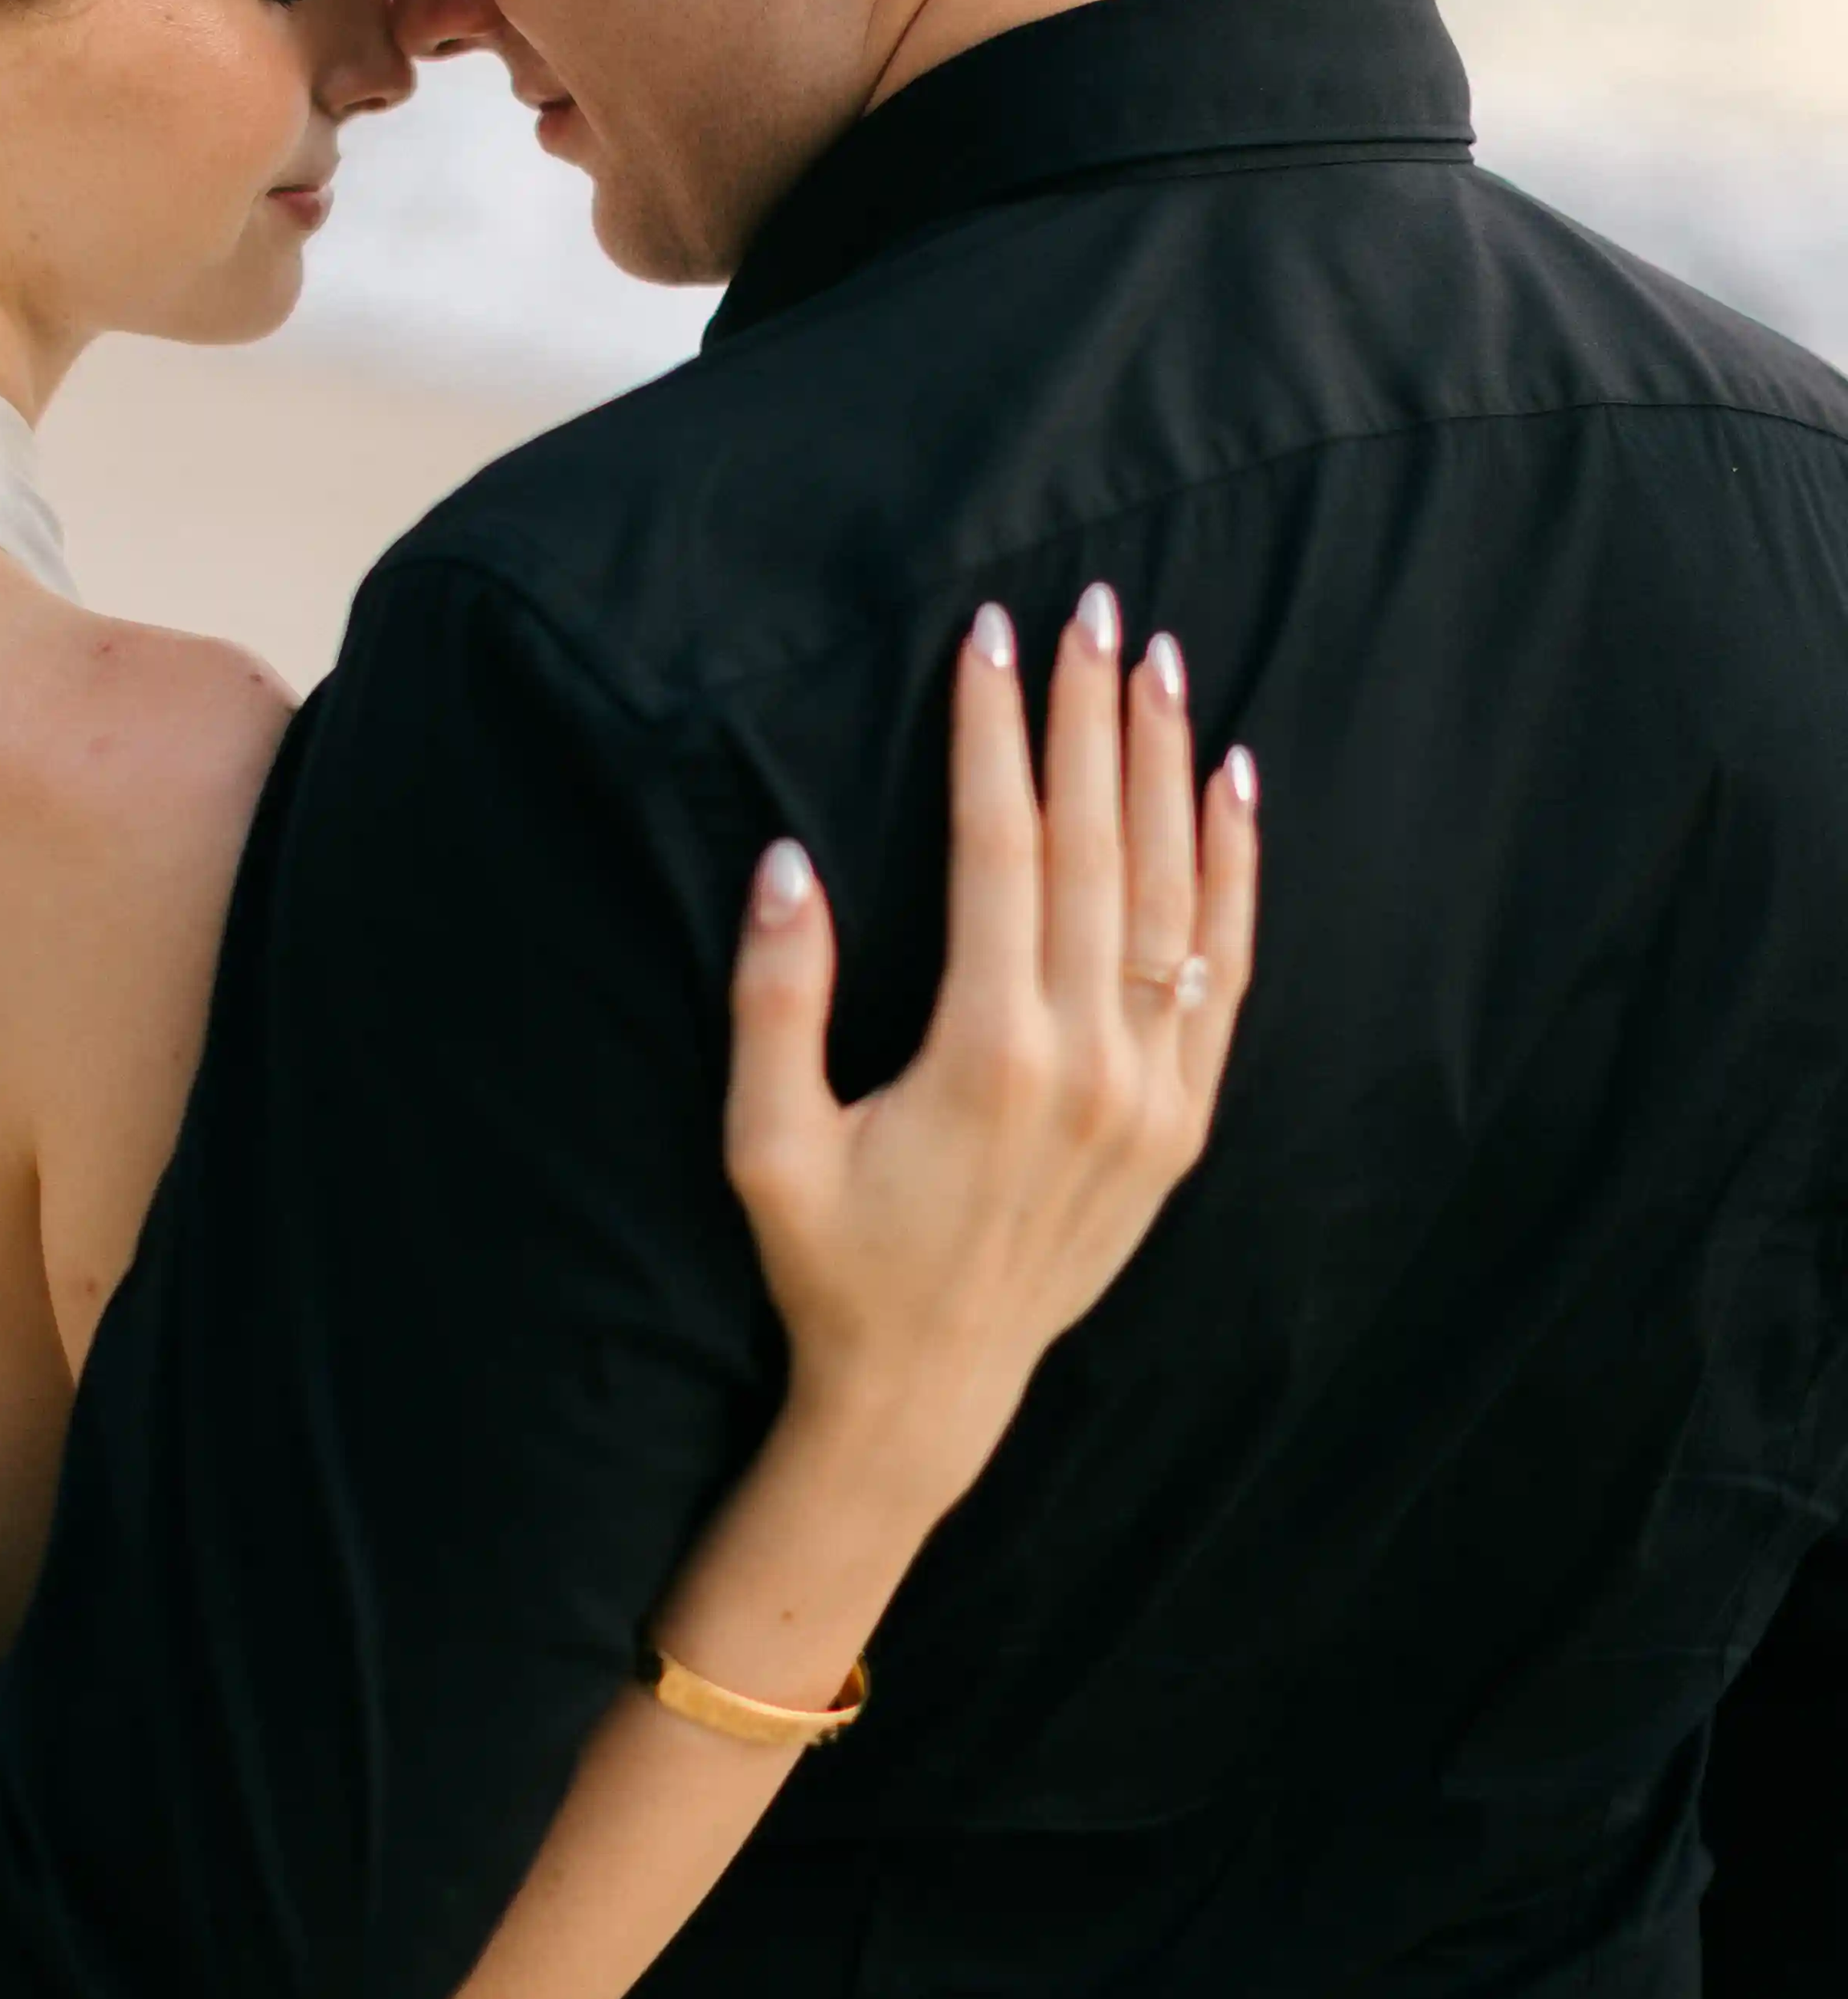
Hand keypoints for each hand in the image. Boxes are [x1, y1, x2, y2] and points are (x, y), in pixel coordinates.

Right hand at [724, 589, 1256, 1516]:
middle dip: (1092, 719)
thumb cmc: (829, 1262)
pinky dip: (1234, 870)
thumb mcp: (765, 1145)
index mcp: (985, 1056)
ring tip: (1160, 662)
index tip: (992, 637)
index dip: (994, 734)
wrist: (929, 1388)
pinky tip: (1231, 782)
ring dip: (1165, 769)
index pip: (1000, 849)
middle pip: (1097, 848)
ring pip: (1172, 893)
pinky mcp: (1181, 1120)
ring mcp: (1150, 1093)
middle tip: (1093, 610)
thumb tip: (786, 861)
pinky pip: (1226, 969)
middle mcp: (1088, 1064)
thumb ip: (774, 1003)